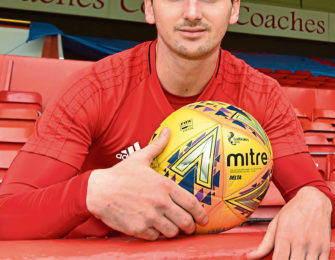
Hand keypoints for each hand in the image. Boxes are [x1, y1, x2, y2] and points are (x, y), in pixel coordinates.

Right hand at [86, 128, 207, 239]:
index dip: (201, 214)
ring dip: (173, 231)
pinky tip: (154, 229)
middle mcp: (160, 202)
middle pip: (185, 221)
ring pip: (172, 232)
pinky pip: (155, 237)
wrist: (97, 190)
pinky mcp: (138, 229)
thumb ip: (158, 146)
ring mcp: (149, 217)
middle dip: (190, 226)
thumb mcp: (141, 158)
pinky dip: (157, 235)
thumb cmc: (120, 174)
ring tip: (171, 228)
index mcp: (165, 186)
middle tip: (189, 227)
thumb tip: (167, 130)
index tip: (204, 219)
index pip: (191, 203)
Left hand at [247, 186, 331, 259]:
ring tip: (295, 259)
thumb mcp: (275, 224)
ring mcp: (314, 245)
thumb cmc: (293, 211)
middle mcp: (300, 242)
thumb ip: (264, 244)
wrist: (315, 199)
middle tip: (287, 259)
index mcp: (285, 236)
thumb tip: (249, 257)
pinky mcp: (325, 247)